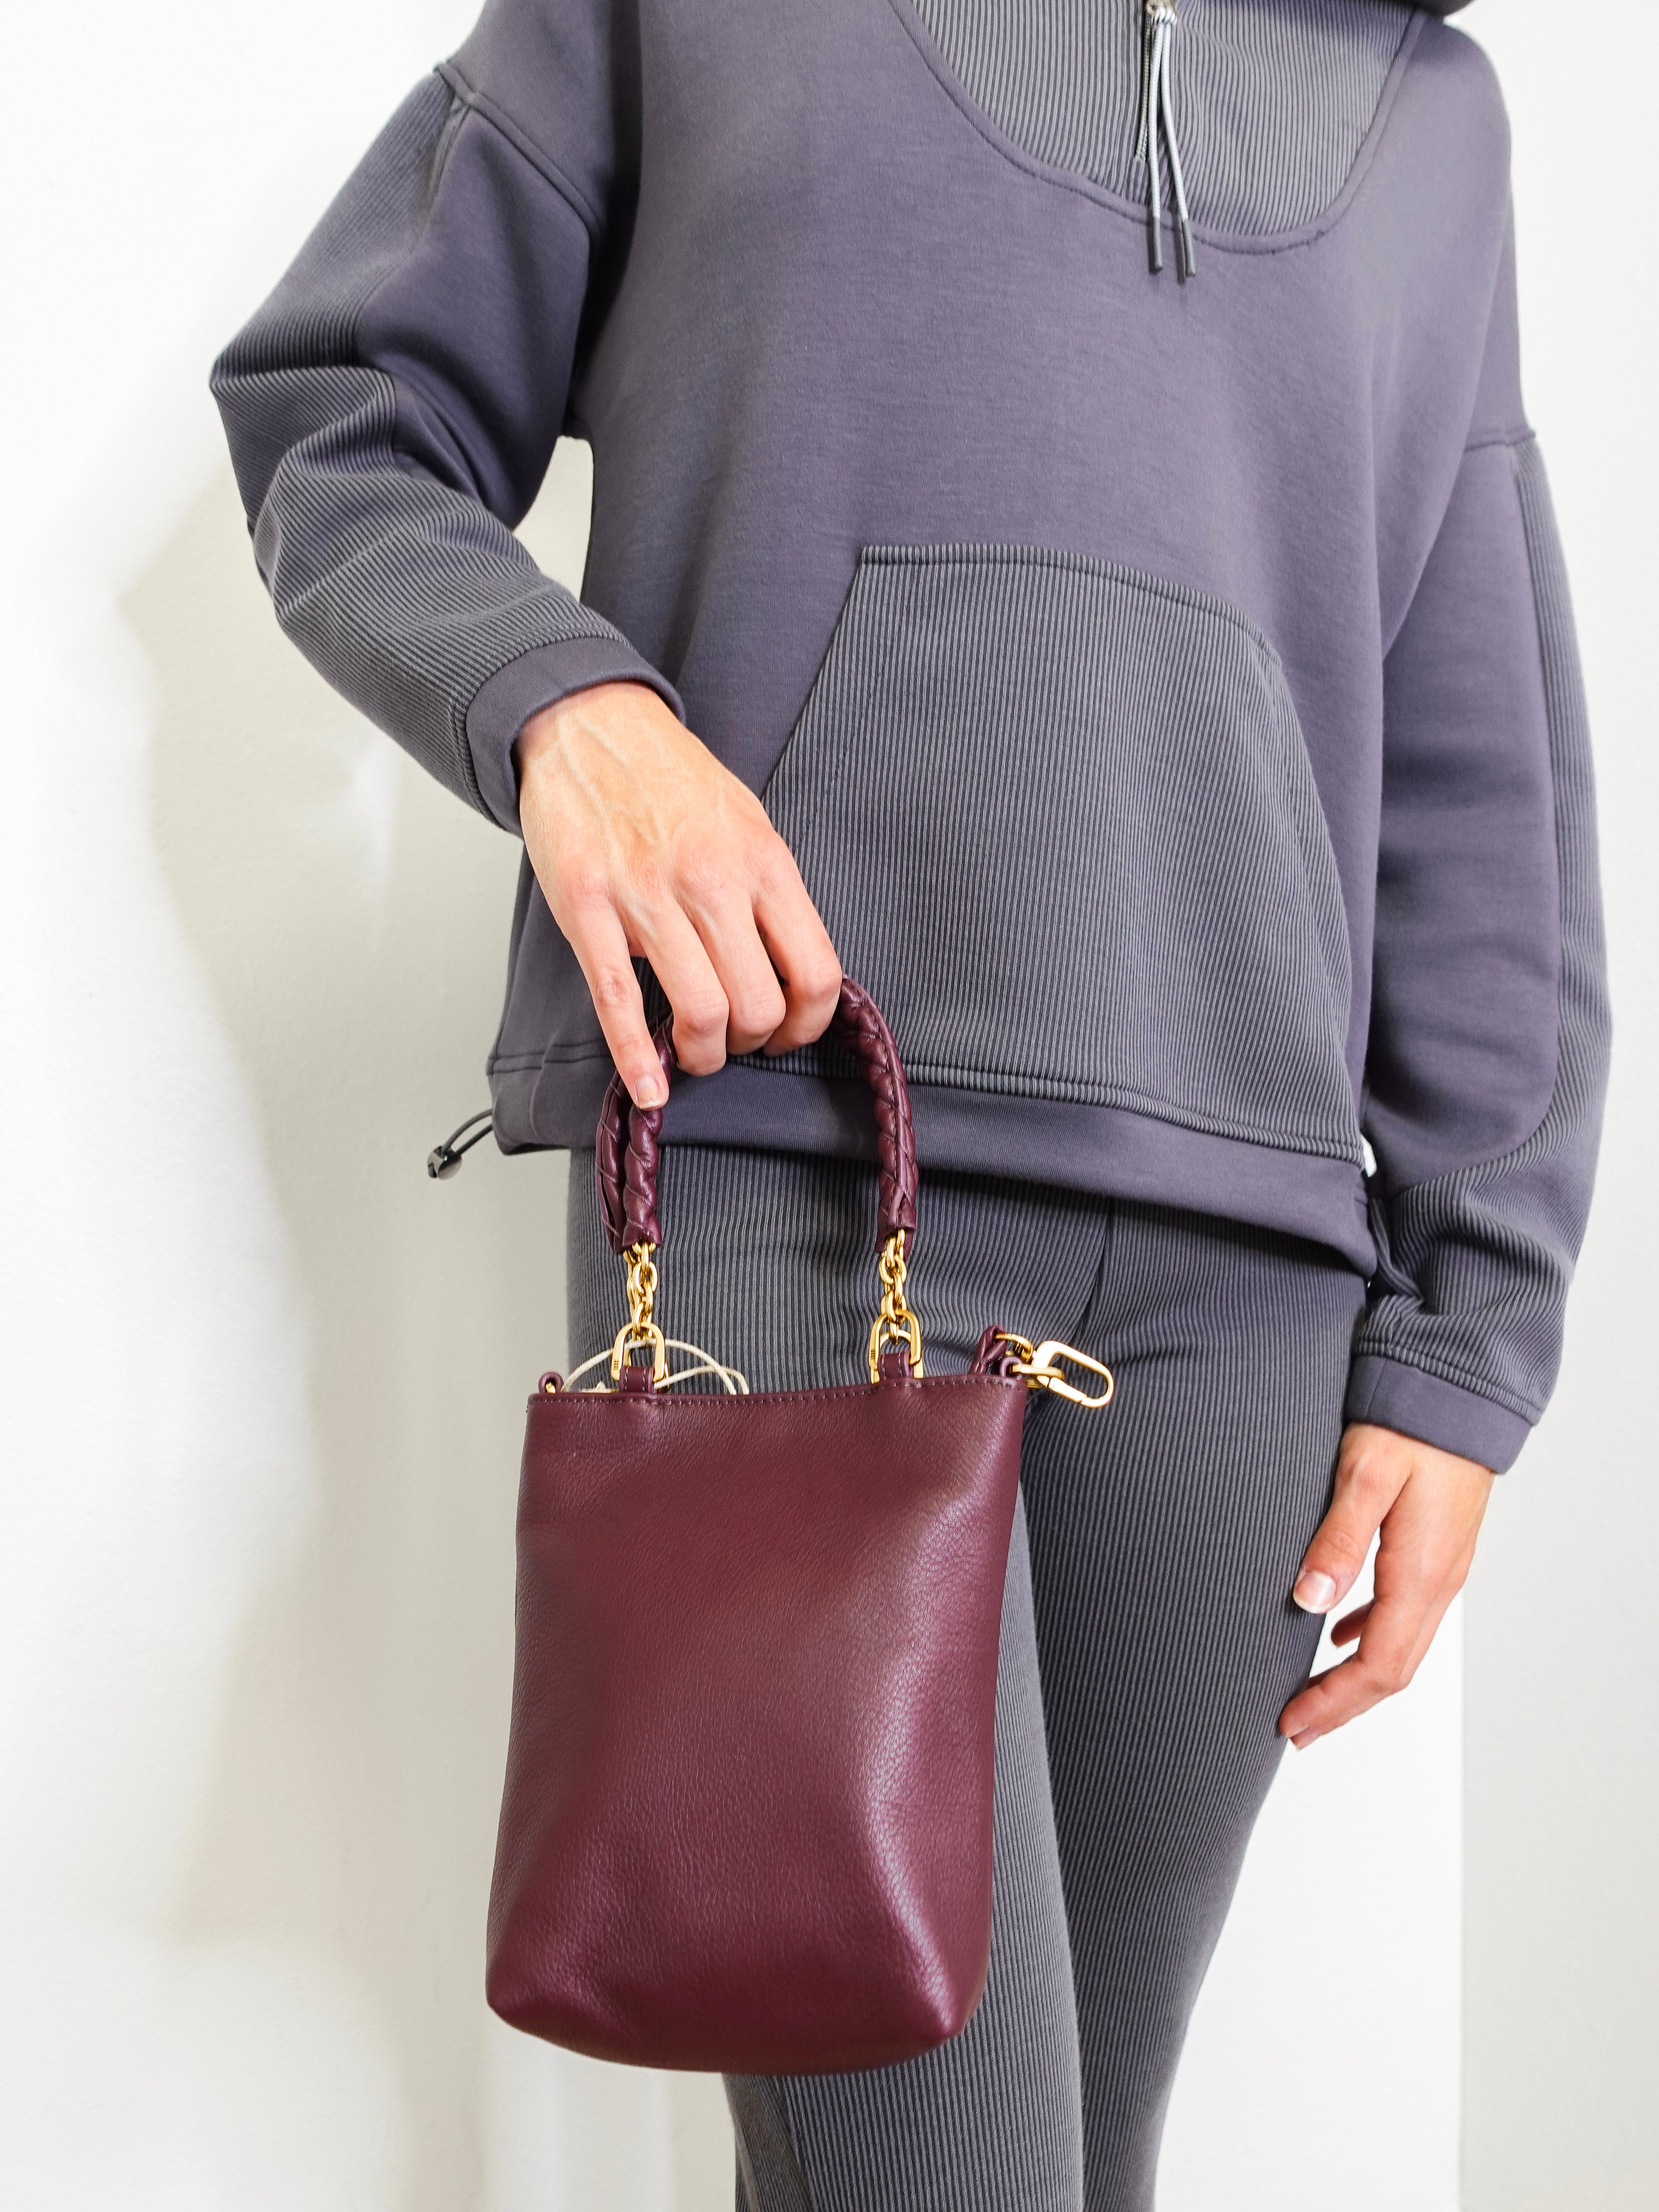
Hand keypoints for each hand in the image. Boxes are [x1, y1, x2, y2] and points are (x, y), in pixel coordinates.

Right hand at [515, 682, 841, 1108]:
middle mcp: (712, 879)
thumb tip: (790, 969)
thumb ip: (768, 894)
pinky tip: (649, 1087)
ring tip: (695, 1053)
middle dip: (751, 1043)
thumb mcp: (746, 822)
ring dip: (703, 1054)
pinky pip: (619, 1001)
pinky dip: (636, 1059)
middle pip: (757, 1004)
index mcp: (762, 860)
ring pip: (699, 1011)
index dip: (807, 1023)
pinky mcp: (588, 907)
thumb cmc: (670, 779)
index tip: (788, 1033)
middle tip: (736, 1041)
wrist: (590, 725)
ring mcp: (647, 894)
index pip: (814, 971)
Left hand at [1279, 1422, 1493, 1749]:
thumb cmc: (1408, 1424)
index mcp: (1420, 1572)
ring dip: (1356, 1677)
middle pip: (1393, 1670)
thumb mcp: (1364, 1475)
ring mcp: (1443, 1568)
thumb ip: (1338, 1539)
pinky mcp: (1437, 1550)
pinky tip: (1339, 1634)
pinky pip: (1406, 1613)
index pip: (1379, 1666)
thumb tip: (1309, 1601)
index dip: (1334, 1701)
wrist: (1457, 1391)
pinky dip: (1371, 1636)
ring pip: (1402, 1646)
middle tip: (1295, 1729)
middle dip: (1343, 1706)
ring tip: (1312, 1695)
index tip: (1291, 1722)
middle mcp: (1439, 1581)